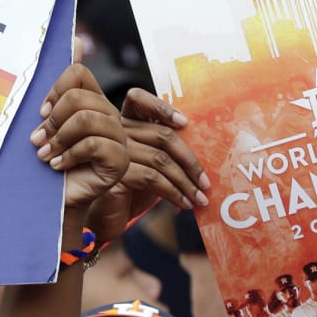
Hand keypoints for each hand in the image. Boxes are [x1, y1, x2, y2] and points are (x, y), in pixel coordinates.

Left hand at [30, 64, 130, 238]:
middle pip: (79, 97)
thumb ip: (59, 87)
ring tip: (46, 155)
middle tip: (39, 140)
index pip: (78, 75)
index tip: (42, 112)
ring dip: (58, 139)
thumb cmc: (46, 164)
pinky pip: (94, 144)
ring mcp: (118, 139)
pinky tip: (58, 166)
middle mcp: (109, 118)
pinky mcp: (120, 162)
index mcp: (93, 105)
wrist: (51, 203)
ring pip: (85, 118)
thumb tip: (75, 38)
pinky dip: (69, 155)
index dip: (56, 90)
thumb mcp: (46, 123)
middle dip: (53, 119)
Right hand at [95, 89, 210, 240]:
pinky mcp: (113, 174)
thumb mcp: (153, 165)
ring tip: (198, 198)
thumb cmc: (134, 190)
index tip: (184, 123)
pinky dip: (173, 193)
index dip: (161, 107)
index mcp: (126, 123)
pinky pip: (151, 178)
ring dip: (185, 182)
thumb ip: (169, 150)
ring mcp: (112, 153)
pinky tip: (183, 204)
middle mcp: (116, 133)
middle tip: (205, 183)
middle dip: (190, 161)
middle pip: (162, 135)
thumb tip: (208, 153)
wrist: (108, 217)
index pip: (138, 100)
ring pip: (160, 159)